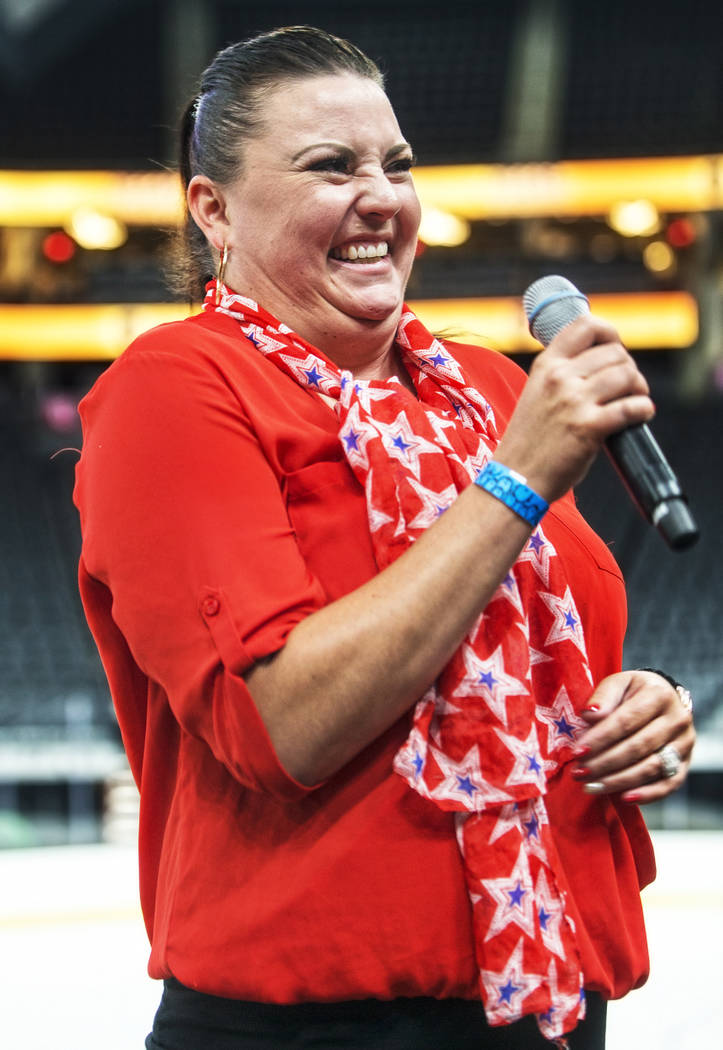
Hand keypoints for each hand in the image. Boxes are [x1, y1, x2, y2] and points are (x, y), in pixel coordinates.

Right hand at [496, 315, 654, 502]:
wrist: (516, 478)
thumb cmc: (529, 442)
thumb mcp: (537, 395)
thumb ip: (563, 376)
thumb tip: (603, 366)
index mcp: (546, 366)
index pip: (585, 325)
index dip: (609, 333)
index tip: (615, 350)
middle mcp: (559, 378)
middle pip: (615, 353)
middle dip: (629, 369)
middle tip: (628, 388)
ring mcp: (574, 401)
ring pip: (627, 375)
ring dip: (639, 388)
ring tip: (635, 400)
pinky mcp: (589, 427)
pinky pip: (632, 407)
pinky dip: (644, 409)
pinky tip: (641, 415)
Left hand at [569, 670, 694, 803]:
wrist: (663, 698)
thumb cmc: (633, 692)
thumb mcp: (618, 683)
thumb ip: (604, 696)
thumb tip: (590, 715)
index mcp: (659, 695)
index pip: (626, 721)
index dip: (600, 738)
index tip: (577, 752)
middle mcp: (677, 719)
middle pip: (638, 747)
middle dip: (605, 763)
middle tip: (579, 773)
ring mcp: (684, 743)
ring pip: (651, 767)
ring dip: (619, 781)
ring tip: (592, 786)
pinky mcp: (686, 763)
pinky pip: (669, 784)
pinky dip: (648, 794)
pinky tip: (624, 798)